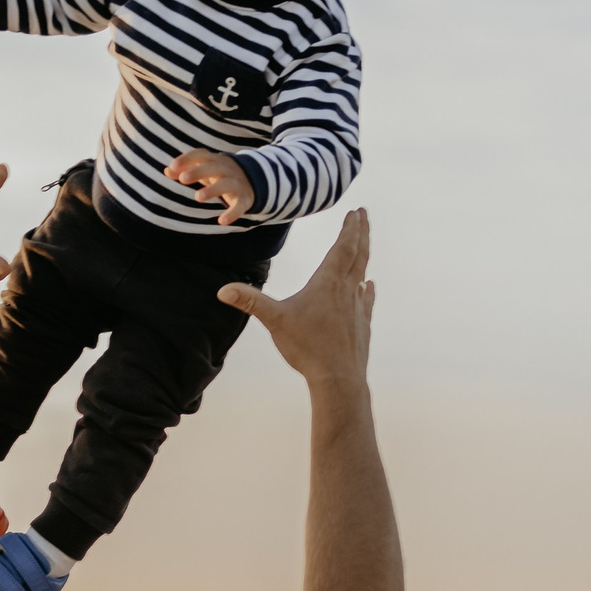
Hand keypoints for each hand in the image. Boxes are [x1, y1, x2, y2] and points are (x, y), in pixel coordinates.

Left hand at [165, 148, 256, 225]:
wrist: (252, 179)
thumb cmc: (218, 174)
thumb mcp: (203, 170)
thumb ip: (184, 170)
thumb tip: (167, 170)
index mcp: (213, 161)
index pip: (200, 155)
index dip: (187, 159)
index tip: (173, 166)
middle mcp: (225, 170)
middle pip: (212, 167)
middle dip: (198, 171)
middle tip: (183, 179)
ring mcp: (235, 183)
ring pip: (226, 184)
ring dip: (212, 190)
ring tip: (198, 197)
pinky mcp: (244, 199)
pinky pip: (239, 206)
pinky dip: (232, 213)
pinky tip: (222, 221)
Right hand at [218, 208, 373, 387]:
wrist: (338, 378)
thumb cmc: (308, 347)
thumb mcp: (275, 321)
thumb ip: (251, 302)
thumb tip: (223, 290)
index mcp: (328, 284)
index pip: (342, 248)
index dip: (350, 229)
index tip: (356, 212)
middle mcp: (346, 291)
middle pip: (358, 254)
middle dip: (361, 233)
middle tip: (364, 215)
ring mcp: (357, 308)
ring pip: (363, 274)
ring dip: (364, 255)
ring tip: (363, 243)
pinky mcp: (361, 324)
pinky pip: (365, 299)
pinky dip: (367, 288)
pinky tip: (368, 286)